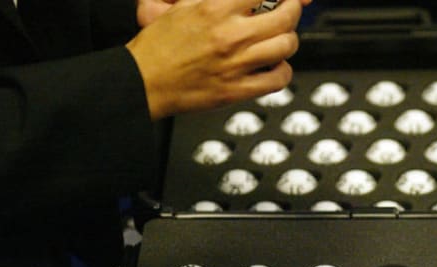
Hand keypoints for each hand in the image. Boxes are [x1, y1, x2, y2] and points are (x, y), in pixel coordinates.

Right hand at [126, 0, 305, 119]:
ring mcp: (235, 63)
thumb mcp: (183, 7)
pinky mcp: (237, 89)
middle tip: (290, 11)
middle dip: (293, 11)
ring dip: (289, 41)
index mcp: (214, 9)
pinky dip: (282, 72)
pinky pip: (278, 79)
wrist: (143, 82)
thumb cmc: (158, 48)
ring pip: (286, 46)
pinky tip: (275, 67)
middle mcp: (229, 35)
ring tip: (282, 40)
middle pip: (285, 17)